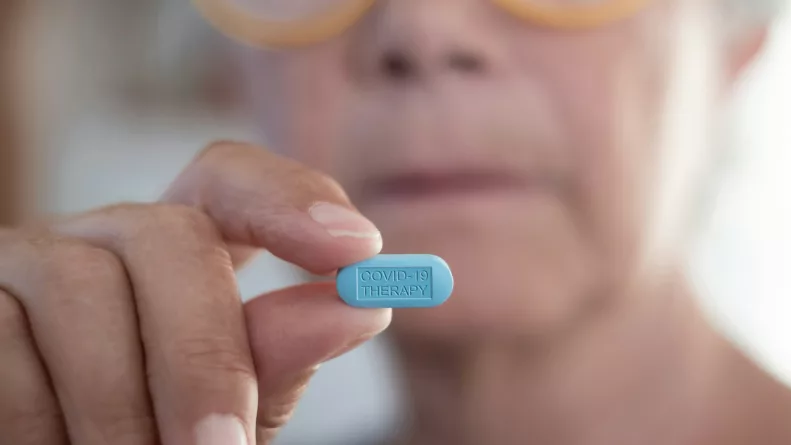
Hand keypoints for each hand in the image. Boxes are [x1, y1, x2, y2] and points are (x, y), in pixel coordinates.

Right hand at [0, 142, 390, 444]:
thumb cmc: (155, 432)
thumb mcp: (225, 406)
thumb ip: (274, 359)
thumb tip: (354, 307)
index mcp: (178, 250)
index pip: (233, 180)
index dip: (292, 198)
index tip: (359, 251)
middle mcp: (105, 237)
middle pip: (168, 234)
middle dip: (202, 352)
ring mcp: (27, 262)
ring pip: (80, 286)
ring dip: (119, 404)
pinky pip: (5, 341)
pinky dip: (43, 421)